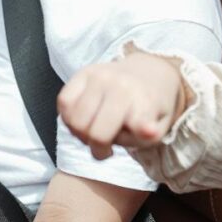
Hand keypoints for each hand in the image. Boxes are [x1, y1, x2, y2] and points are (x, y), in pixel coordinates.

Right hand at [58, 52, 186, 159]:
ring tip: (94, 131)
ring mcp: (99, 76)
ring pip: (74, 120)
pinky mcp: (82, 72)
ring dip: (80, 134)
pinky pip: (63, 102)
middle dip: (98, 148)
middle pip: (95, 133)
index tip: (144, 133)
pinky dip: (68, 117)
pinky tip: (83, 119)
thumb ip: (147, 137)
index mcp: (144, 100)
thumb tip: (145, 130)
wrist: (147, 74)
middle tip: (106, 146)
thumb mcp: (159, 128)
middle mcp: (120, 85)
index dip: (138, 133)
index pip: (137, 122)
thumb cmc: (149, 108)